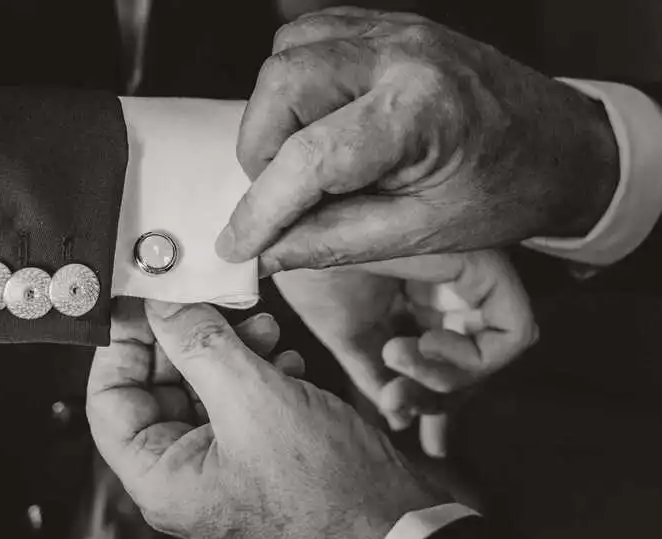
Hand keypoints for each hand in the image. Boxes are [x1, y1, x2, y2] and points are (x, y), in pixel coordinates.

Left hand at [88, 299, 447, 538]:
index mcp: (163, 477)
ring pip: (203, 388)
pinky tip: (283, 358)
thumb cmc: (328, 491)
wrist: (393, 522)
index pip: (109, 401)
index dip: (122, 345)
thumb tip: (163, 308)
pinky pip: (238, 400)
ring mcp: (223, 462)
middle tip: (211, 301)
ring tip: (262, 327)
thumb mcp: (254, 402)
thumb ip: (201, 346)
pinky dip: (256, 370)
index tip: (143, 302)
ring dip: (229, 349)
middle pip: (159, 388)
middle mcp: (186, 473)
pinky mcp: (257, 451)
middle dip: (189, 339)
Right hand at [215, 7, 618, 273]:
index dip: (261, 207)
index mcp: (421, 113)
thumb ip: (334, 241)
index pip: (310, 157)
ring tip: (302, 162)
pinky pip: (313, 37)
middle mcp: (403, 55)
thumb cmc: (505, 191)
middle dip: (259, 149)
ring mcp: (394, 32)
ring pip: (288, 54)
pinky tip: (315, 123)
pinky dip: (295, 84)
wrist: (559, 145)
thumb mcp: (422, 233)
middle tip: (278, 196)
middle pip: (284, 82)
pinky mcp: (388, 28)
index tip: (237, 244)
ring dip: (274, 115)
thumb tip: (267, 253)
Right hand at [273, 250, 536, 456]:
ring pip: (492, 357)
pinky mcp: (488, 266)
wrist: (294, 233)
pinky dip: (472, 359)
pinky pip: (512, 334)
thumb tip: (397, 416)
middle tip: (396, 405)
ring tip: (393, 359)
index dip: (434, 401)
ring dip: (445, 381)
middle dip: (438, 400)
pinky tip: (419, 346)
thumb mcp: (346, 333)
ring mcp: (471, 275)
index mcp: (417, 298)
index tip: (409, 427)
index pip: (443, 360)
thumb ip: (373, 372)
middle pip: (469, 365)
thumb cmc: (312, 272)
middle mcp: (450, 288)